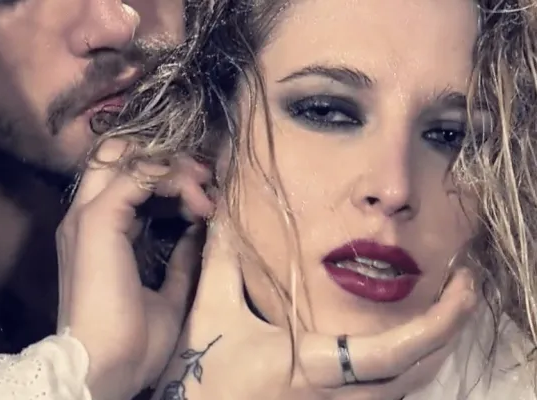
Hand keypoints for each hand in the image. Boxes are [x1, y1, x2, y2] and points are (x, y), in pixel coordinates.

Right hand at [55, 139, 213, 399]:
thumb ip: (181, 264)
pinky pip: (137, 174)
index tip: (205, 197)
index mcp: (99, 233)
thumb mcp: (169, 297)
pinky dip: (172, 179)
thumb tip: (201, 235)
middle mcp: (87, 215)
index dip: (168, 178)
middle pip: (118, 155)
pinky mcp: (98, 219)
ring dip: (175, 168)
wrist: (104, 367)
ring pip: (128, 156)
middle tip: (204, 179)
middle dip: (167, 160)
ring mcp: (88, 214)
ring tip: (206, 193)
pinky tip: (198, 203)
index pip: (127, 180)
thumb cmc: (133, 343)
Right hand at [152, 217, 477, 399]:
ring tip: (444, 309)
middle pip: (415, 374)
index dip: (437, 324)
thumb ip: (221, 261)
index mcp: (313, 368)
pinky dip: (409, 368)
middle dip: (448, 331)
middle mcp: (337, 399)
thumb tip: (220, 213)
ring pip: (407, 391)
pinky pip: (388, 398)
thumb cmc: (202, 372)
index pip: (391, 354)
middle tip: (464, 287)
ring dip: (432, 350)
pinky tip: (408, 344)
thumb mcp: (211, 312)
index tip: (463, 287)